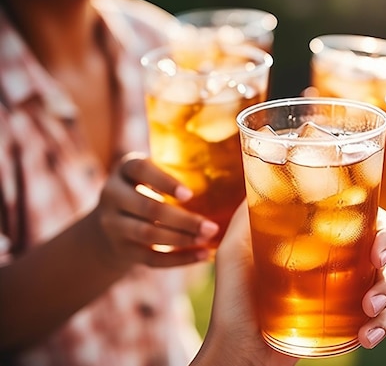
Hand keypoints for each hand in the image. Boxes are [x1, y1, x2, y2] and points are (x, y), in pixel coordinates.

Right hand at [93, 153, 217, 269]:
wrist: (110, 224)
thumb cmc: (147, 189)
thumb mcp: (149, 174)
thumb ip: (176, 170)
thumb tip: (230, 171)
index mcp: (124, 169)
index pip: (140, 169)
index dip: (164, 181)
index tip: (189, 194)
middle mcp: (112, 195)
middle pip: (148, 208)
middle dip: (183, 219)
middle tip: (212, 226)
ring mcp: (113, 225)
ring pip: (149, 234)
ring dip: (182, 239)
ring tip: (208, 239)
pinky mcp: (122, 251)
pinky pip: (152, 259)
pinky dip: (179, 259)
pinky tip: (203, 255)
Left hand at [192, 204, 385, 365]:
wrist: (238, 350)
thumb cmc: (233, 299)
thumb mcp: (234, 251)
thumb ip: (247, 216)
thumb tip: (259, 177)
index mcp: (319, 239)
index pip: (362, 221)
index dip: (381, 228)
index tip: (377, 246)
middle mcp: (337, 261)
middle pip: (383, 250)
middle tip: (378, 268)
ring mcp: (344, 291)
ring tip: (370, 311)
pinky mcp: (346, 320)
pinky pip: (380, 319)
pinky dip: (382, 326)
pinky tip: (367, 337)